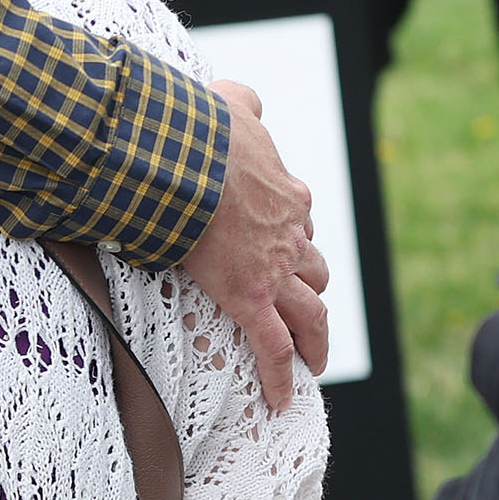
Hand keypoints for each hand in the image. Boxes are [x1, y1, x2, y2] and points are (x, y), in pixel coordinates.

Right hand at [176, 80, 328, 404]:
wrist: (185, 159)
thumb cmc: (201, 131)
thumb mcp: (231, 104)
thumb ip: (244, 102)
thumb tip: (246, 99)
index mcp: (286, 195)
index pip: (299, 223)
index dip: (290, 239)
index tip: (276, 250)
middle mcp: (291, 236)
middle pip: (313, 271)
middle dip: (308, 289)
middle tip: (299, 309)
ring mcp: (274, 270)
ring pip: (310, 314)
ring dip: (313, 339)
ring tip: (311, 360)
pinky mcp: (249, 298)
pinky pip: (272, 347)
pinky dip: (279, 376)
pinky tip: (281, 399)